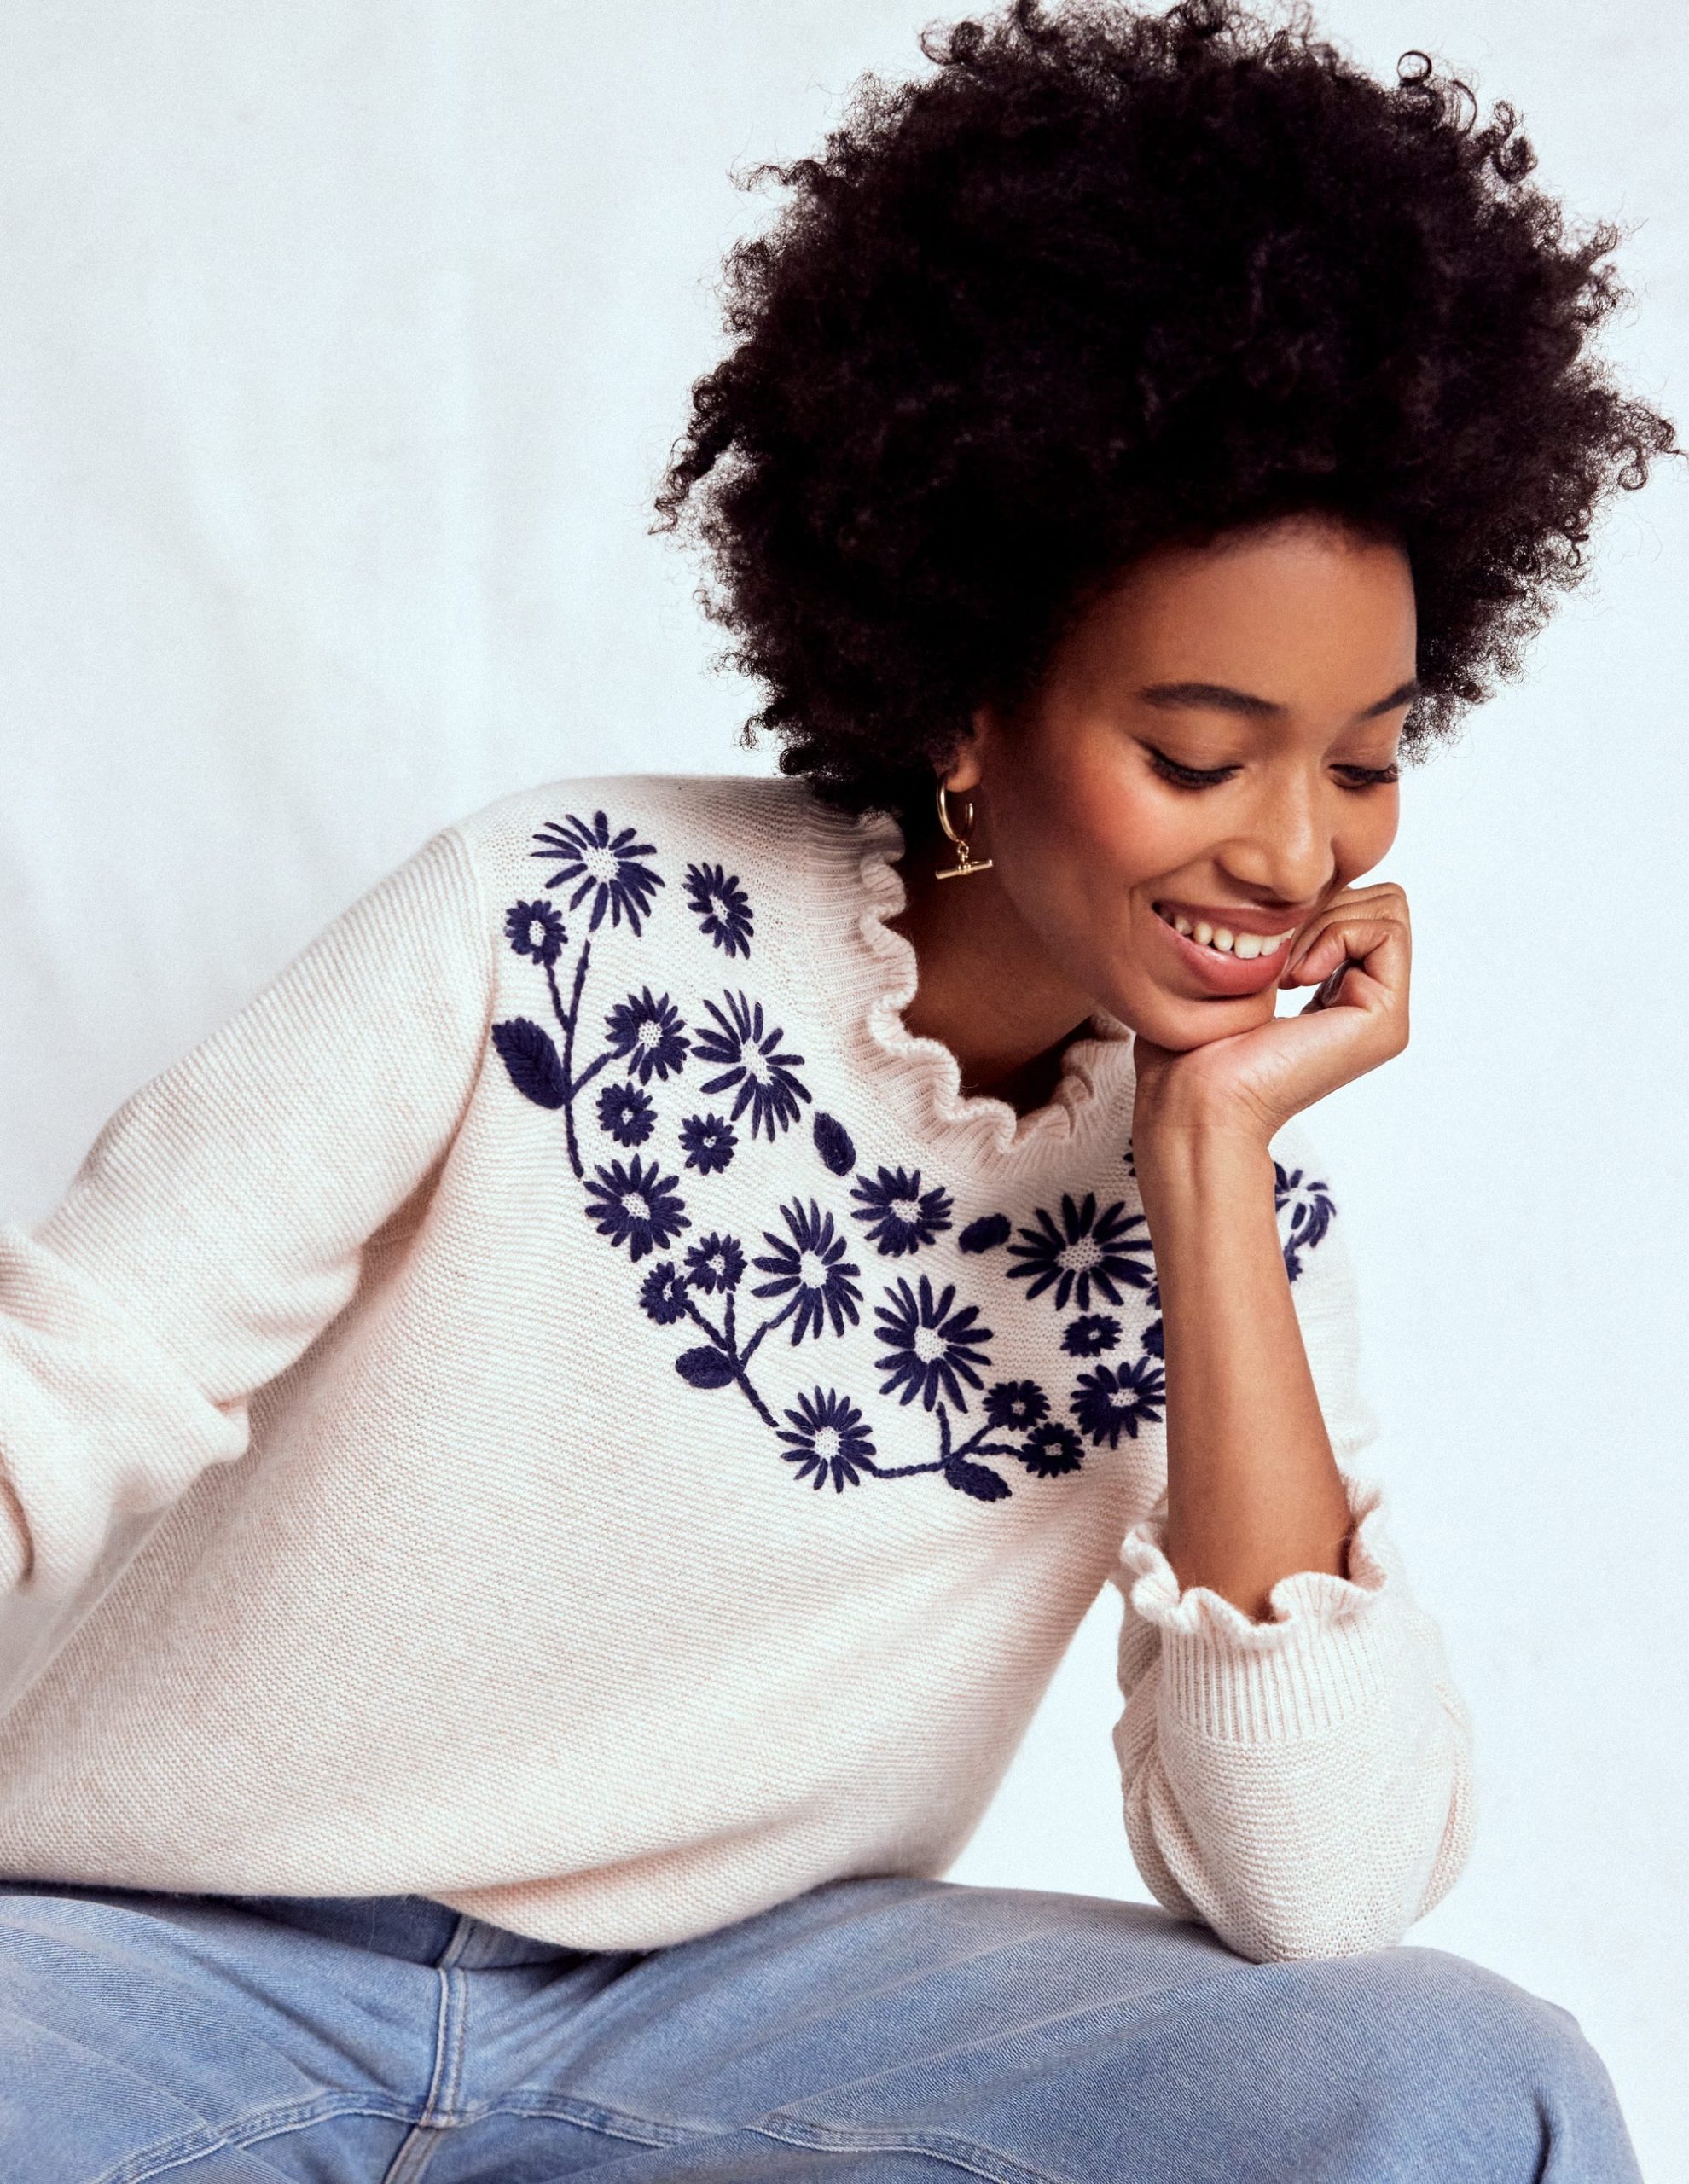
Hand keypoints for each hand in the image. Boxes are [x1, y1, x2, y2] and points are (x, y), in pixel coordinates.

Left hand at [1132, 881, 1410, 1154]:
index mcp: (1336, 990)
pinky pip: (1386, 931)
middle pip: (1378, 897)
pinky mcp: (1386, 1021)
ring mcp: (1382, 1013)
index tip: (1262, 940)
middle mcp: (1367, 1002)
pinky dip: (1337, 935)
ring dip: (1326, 920)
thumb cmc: (1193, 1041)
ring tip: (1284, 969)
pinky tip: (1297, 977)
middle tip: (1275, 953)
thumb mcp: (1237, 964)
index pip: (1357, 899)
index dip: (1311, 898)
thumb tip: (1297, 884)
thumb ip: (1276, 925)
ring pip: (1388, 907)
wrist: (1194, 1096)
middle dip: (1323, 903)